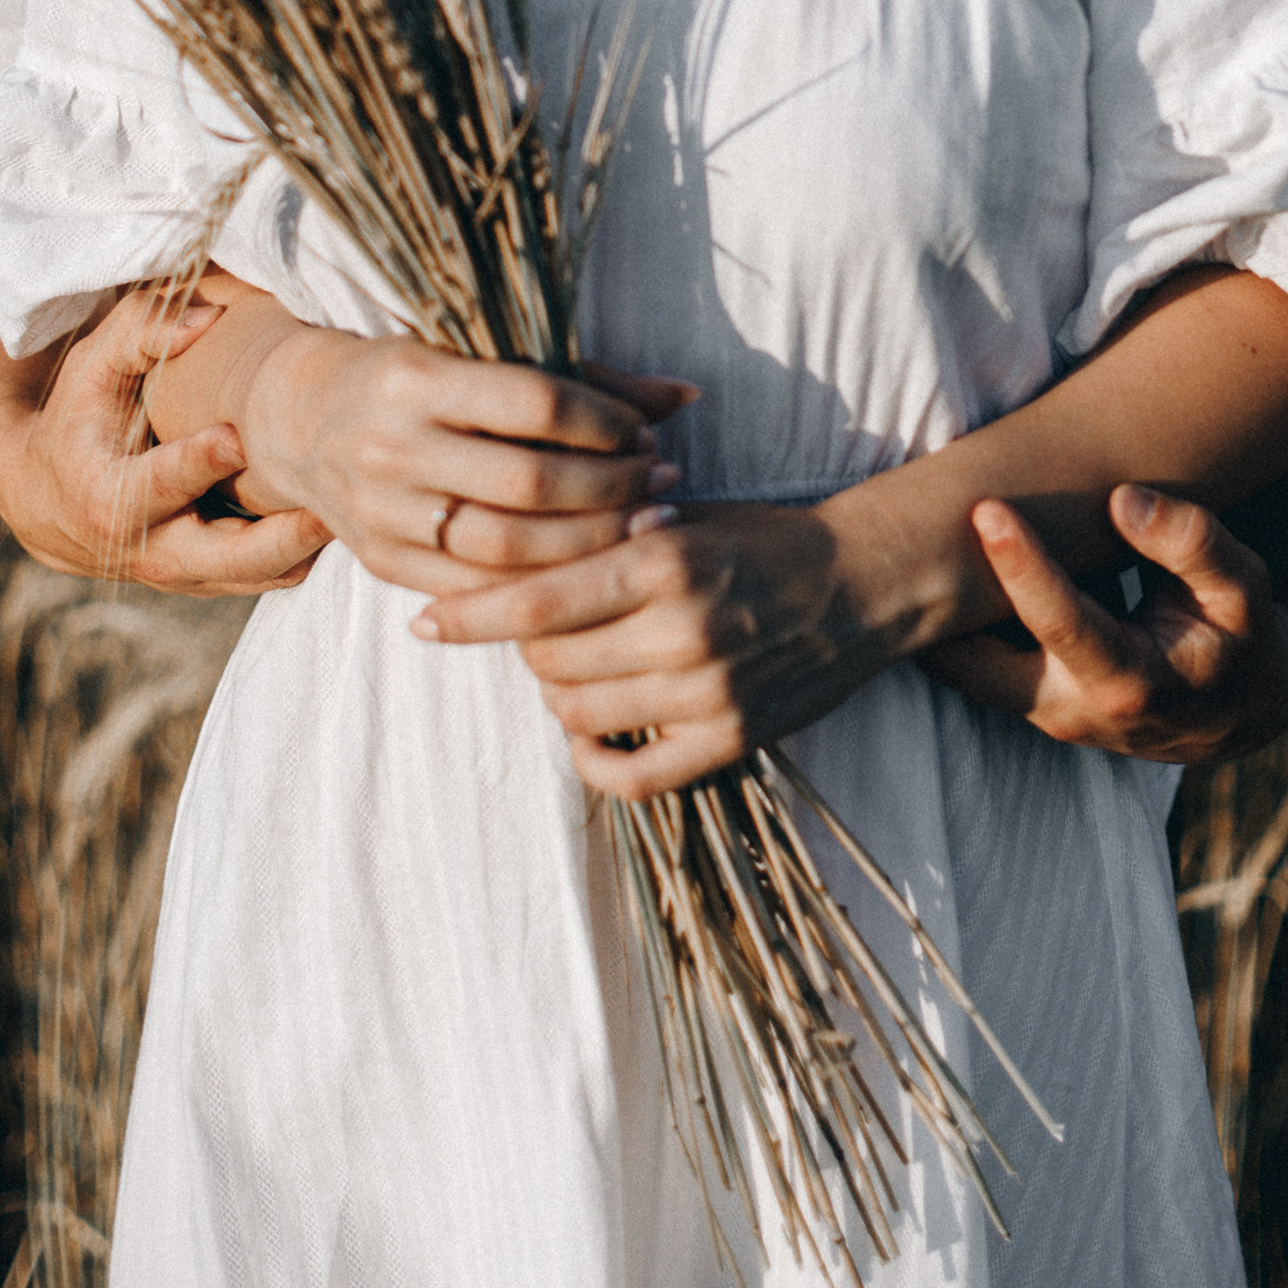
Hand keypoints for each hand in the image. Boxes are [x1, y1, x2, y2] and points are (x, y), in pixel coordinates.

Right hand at [0, 276, 328, 595]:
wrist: (48, 500)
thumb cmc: (80, 417)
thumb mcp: (91, 367)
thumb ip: (140, 331)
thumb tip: (206, 320)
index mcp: (107, 495)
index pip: (157, 485)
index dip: (196, 464)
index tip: (236, 439)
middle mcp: (146, 547)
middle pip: (223, 559)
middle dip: (280, 538)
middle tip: (332, 502)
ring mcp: (183, 573)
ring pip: (257, 575)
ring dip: (306, 546)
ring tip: (354, 502)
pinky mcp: (211, 581)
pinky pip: (267, 576)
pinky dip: (303, 550)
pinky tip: (338, 506)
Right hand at [237, 328, 695, 601]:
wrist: (302, 420)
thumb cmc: (414, 377)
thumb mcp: (480, 356)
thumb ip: (584, 379)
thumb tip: (687, 398)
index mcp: (416, 379)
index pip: (535, 405)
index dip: (604, 424)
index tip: (646, 434)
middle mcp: (391, 446)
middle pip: (528, 485)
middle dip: (611, 489)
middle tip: (662, 485)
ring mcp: (380, 511)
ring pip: (506, 548)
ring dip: (588, 542)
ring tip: (638, 525)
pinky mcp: (379, 560)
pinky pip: (474, 589)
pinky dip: (538, 584)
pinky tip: (585, 569)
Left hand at [409, 494, 967, 795]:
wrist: (864, 583)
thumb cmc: (760, 538)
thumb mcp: (682, 512)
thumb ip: (601, 534)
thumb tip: (504, 550)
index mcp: (663, 560)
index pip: (535, 601)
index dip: (468, 616)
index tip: (423, 621)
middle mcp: (681, 630)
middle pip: (546, 661)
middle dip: (521, 647)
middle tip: (528, 629)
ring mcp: (706, 692)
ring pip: (577, 713)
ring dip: (555, 692)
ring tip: (568, 666)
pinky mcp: (728, 740)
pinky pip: (630, 775)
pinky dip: (593, 757)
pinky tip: (590, 730)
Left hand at [923, 475, 1287, 763]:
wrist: (1244, 707)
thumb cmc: (1242, 634)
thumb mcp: (1244, 589)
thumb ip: (1193, 542)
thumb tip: (1125, 501)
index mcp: (1132, 684)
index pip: (1064, 626)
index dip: (1026, 569)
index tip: (988, 509)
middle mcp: (1074, 713)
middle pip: (979, 670)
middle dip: (935, 618)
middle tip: (894, 539)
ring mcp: (1044, 715)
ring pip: (965, 673)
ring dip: (927, 625)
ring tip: (884, 552)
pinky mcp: (1028, 704)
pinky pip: (972, 667)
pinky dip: (943, 628)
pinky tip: (913, 574)